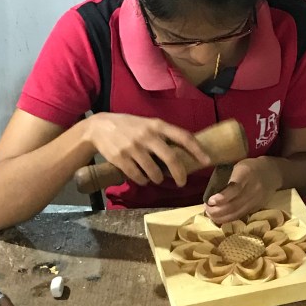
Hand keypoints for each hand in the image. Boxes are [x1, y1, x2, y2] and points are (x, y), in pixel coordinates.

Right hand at [86, 113, 210, 186]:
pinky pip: (138, 177)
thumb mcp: (147, 124)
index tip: (207, 161)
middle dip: (180, 174)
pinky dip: (142, 181)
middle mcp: (147, 135)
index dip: (197, 149)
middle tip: (182, 182)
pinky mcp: (121, 159)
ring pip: (154, 172)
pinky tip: (142, 178)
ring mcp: (133, 147)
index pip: (183, 136)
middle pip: (171, 159)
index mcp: (157, 125)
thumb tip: (184, 151)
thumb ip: (163, 135)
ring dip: (158, 179)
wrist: (98, 127)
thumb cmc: (128, 126)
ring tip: (156, 177)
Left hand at [205, 157, 281, 223]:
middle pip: (235, 204)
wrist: (272, 172)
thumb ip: (228, 178)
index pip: (235, 188)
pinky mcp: (257, 207)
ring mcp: (256, 199)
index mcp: (246, 173)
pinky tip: (220, 218)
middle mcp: (253, 188)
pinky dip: (230, 218)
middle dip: (218, 210)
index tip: (210, 200)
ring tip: (211, 215)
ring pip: (238, 213)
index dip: (222, 197)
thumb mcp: (238, 166)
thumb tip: (211, 191)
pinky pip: (242, 215)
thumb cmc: (250, 167)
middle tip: (207, 210)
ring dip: (222, 217)